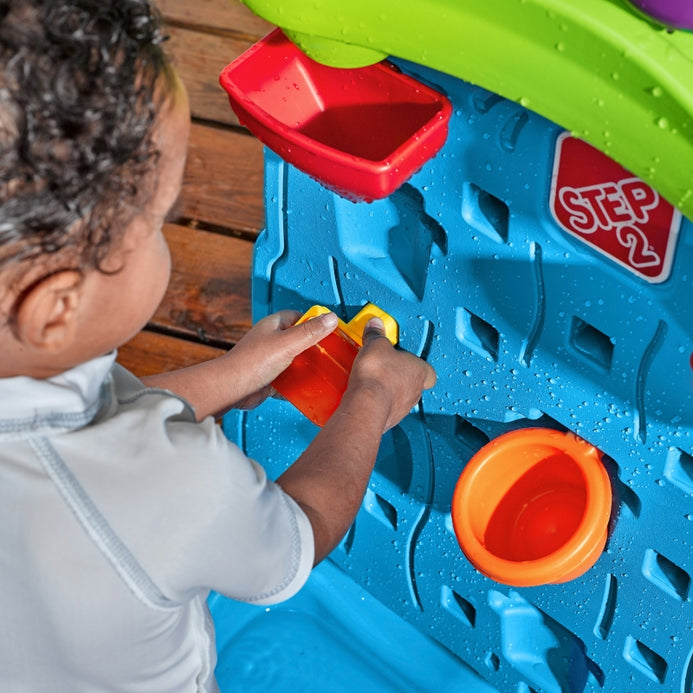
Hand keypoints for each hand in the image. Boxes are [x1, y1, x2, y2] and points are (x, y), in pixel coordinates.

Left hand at [141, 309, 337, 418]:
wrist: (231, 389)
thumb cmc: (252, 362)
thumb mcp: (288, 343)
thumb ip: (310, 332)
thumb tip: (331, 318)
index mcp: (274, 325)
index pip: (299, 317)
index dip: (315, 322)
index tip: (331, 330)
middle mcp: (271, 340)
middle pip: (299, 340)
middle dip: (314, 347)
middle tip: (331, 354)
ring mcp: (270, 359)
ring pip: (295, 360)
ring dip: (308, 367)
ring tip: (325, 372)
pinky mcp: (269, 378)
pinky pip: (289, 378)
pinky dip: (299, 383)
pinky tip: (310, 388)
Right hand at [346, 317, 435, 430]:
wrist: (366, 405)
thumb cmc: (378, 376)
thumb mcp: (376, 345)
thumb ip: (377, 334)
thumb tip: (375, 325)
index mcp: (420, 371)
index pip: (428, 370)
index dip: (417, 363)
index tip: (405, 357)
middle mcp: (415, 392)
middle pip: (412, 383)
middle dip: (399, 375)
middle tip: (384, 366)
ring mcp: (403, 408)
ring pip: (399, 397)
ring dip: (388, 390)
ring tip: (372, 381)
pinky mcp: (388, 419)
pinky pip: (385, 408)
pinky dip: (377, 402)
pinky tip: (364, 395)